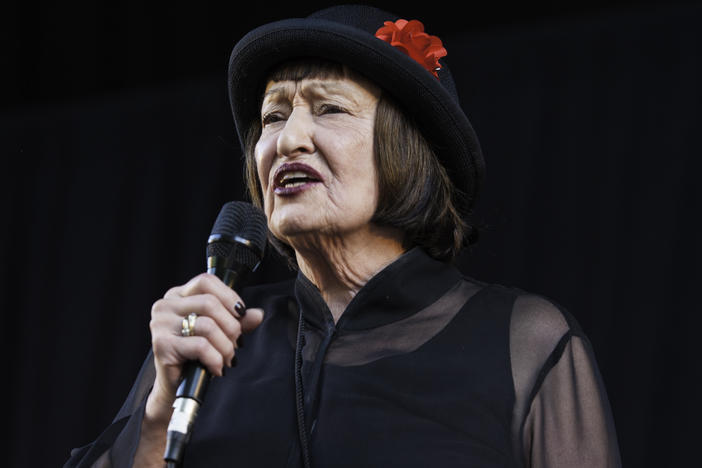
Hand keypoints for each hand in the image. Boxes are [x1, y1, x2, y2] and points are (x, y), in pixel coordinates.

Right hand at [145, 273, 263, 423]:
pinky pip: (200, 346)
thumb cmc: (195, 354)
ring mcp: (161, 324)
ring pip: (207, 325)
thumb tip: (257, 314)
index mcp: (178, 295)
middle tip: (236, 343)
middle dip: (231, 326)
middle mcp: (166, 305)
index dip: (228, 295)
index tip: (240, 313)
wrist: (174, 384)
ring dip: (225, 346)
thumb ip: (237, 321)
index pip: (206, 281)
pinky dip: (215, 358)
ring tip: (227, 358)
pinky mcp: (162, 345)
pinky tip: (216, 368)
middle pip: (210, 303)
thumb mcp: (220, 332)